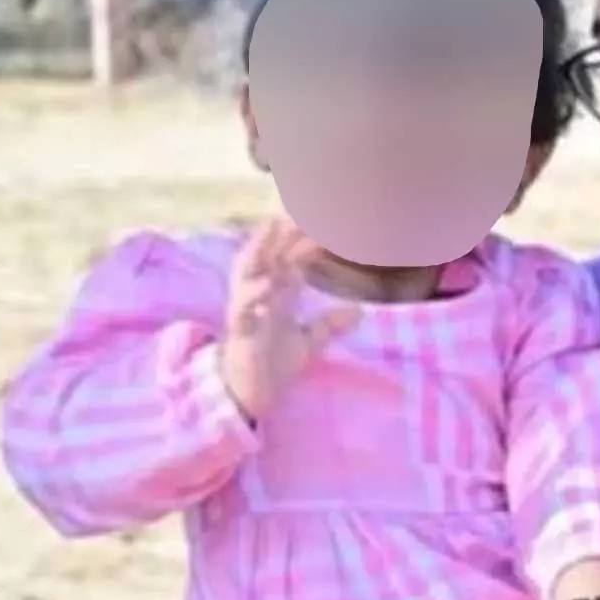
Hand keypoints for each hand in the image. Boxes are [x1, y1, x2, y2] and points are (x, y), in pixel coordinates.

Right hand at [219, 217, 358, 418]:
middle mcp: (260, 295)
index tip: (325, 219)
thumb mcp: (310, 340)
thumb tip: (358, 310)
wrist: (251, 392)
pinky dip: (254, 295)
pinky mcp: (241, 332)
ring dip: (259, 249)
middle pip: (268, 256)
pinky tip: (268, 285)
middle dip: (278, 231)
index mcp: (276, 294)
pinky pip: (244, 309)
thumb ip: (330, 324)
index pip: (289, 259)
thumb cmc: (273, 359)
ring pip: (248, 272)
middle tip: (295, 207)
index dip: (304, 239)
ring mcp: (248, 311)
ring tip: (270, 227)